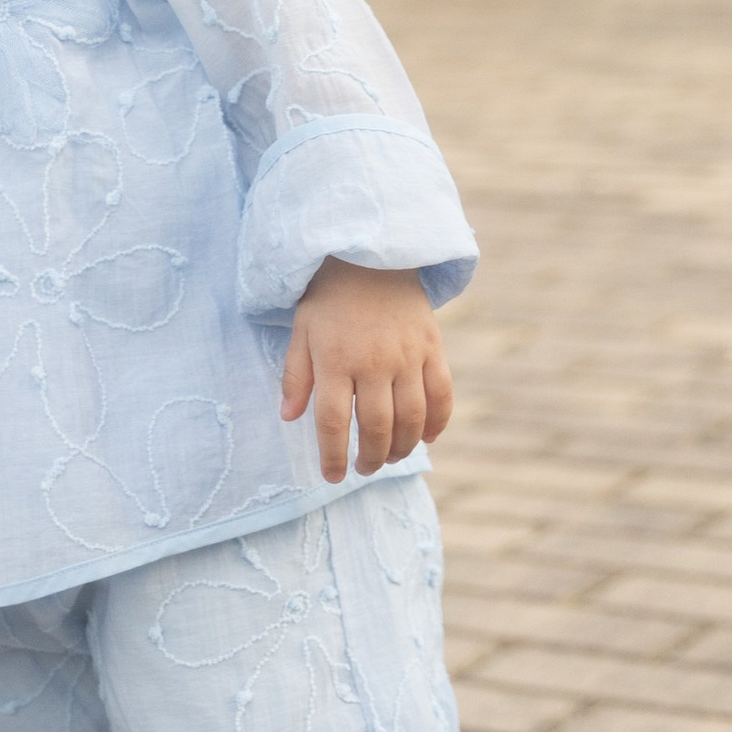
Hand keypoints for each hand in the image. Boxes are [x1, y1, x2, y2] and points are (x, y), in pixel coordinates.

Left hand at [280, 257, 453, 483]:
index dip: (333, 455)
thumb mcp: (301, 330)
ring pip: (412, 417)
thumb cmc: (330, 297)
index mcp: (336, 359)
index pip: (333, 421)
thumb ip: (296, 375)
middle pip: (377, 425)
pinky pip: (442, 394)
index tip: (331, 476)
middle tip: (364, 467)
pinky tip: (427, 437)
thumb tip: (289, 417)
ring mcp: (407, 355)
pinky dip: (438, 421)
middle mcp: (373, 361)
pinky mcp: (432, 347)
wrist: (372, 255)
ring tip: (390, 457)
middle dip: (371, 457)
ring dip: (402, 446)